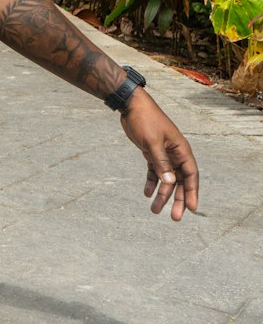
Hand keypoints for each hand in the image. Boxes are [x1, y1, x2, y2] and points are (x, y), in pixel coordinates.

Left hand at [120, 89, 198, 220]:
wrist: (131, 105)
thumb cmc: (145, 120)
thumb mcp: (152, 142)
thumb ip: (161, 162)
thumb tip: (170, 182)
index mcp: (181, 150)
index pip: (191, 175)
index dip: (192, 192)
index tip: (192, 209)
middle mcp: (175, 154)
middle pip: (180, 181)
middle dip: (178, 199)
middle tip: (175, 218)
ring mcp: (164, 154)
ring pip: (166, 179)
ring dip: (162, 194)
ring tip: (155, 210)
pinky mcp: (152, 153)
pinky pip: (154, 171)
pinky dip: (152, 182)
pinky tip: (147, 193)